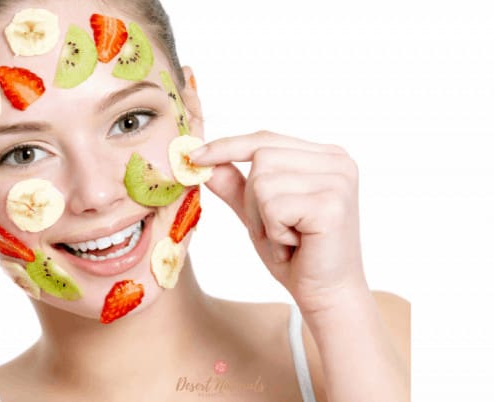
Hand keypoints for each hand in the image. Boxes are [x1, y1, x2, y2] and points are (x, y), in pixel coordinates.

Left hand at [189, 131, 365, 313]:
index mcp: (324, 156)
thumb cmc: (295, 255)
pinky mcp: (332, 204)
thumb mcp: (258, 213)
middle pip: (261, 157)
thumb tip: (201, 160)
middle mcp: (337, 161)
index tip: (193, 156)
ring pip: (263, 181)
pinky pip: (273, 206)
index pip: (265, 138)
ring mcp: (338, 180)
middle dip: (253, 200)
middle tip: (276, 230)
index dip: (227, 146)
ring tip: (288, 238)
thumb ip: (235, 185)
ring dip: (263, 219)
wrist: (325, 295)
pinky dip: (274, 232)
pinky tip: (296, 246)